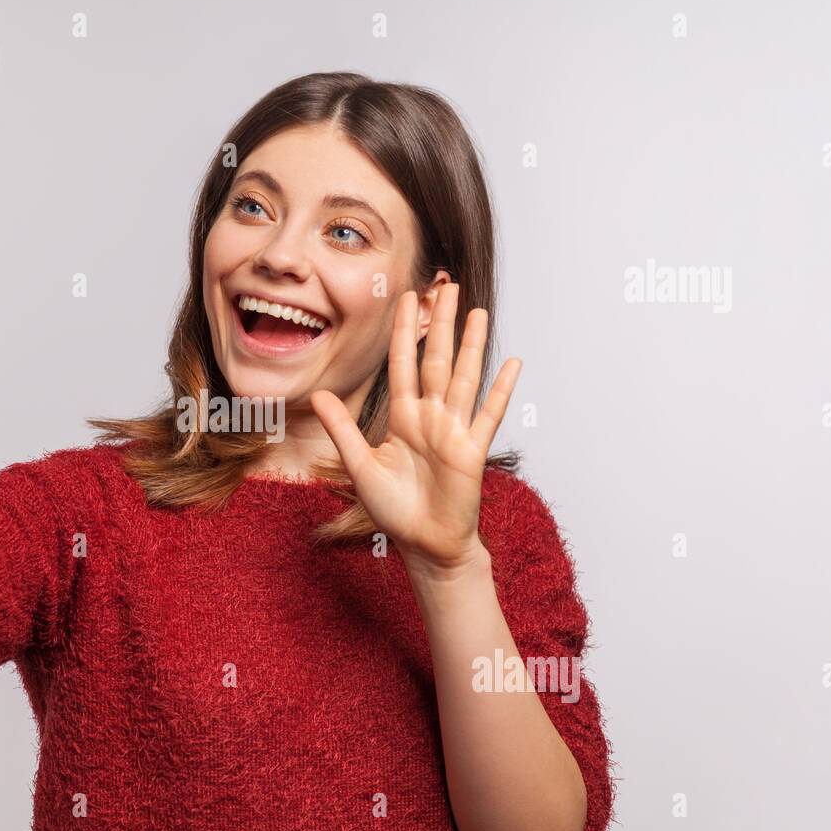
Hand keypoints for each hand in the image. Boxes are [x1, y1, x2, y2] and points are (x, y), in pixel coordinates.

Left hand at [311, 284, 521, 579]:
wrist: (424, 545)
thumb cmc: (393, 510)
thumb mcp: (360, 465)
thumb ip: (342, 428)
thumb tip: (319, 394)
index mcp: (402, 418)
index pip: (403, 364)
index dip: (405, 332)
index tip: (408, 298)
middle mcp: (430, 418)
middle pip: (435, 360)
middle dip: (439, 324)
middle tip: (445, 285)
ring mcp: (454, 431)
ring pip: (462, 378)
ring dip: (470, 345)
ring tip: (476, 310)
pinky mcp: (472, 451)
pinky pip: (488, 414)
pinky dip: (501, 389)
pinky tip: (512, 362)